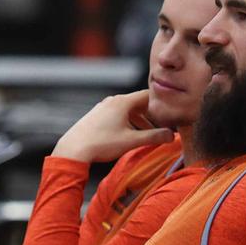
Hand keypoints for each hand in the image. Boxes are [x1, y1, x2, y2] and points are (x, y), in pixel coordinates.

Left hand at [53, 90, 173, 162]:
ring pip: (127, 110)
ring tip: (146, 134)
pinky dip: (127, 122)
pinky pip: (117, 115)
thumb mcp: (132, 141)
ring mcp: (103, 108)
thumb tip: (172, 136)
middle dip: (151, 114)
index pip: (148, 95)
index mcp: (123, 102)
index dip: (160, 103)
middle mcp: (113, 101)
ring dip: (139, 120)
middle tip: (161, 125)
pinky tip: (127, 135)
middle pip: (138, 103)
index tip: (169, 112)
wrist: (73, 149)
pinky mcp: (96, 116)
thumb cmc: (102, 143)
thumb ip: (153, 137)